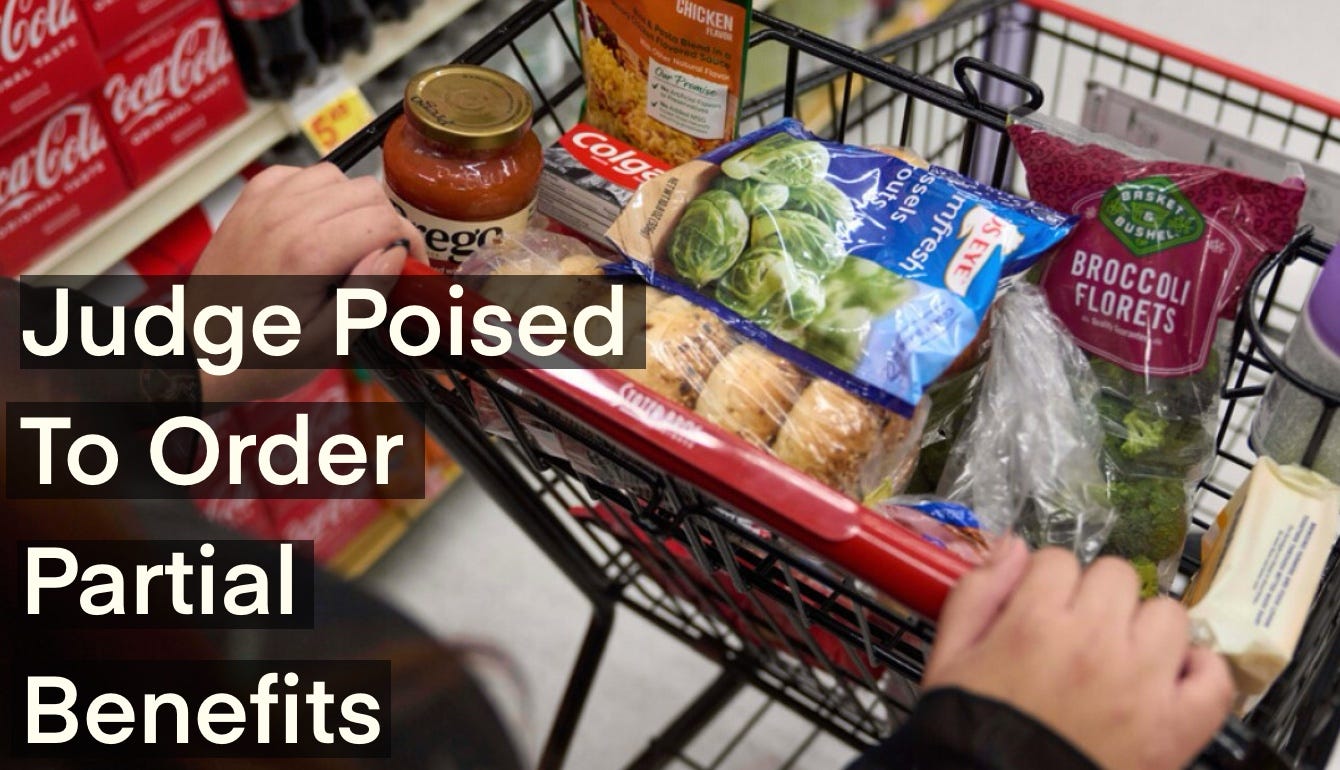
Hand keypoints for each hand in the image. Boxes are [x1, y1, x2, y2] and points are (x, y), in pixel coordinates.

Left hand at [188, 164, 426, 403]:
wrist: (200, 352)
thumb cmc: (260, 355)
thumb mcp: (326, 343)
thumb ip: (366, 295)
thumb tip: (395, 253)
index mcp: (308, 252)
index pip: (385, 220)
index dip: (409, 243)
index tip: (411, 266)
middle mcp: (284, 217)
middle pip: (366, 192)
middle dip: (386, 223)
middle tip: (383, 258)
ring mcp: (263, 203)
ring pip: (336, 176)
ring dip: (353, 205)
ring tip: (349, 241)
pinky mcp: (250, 201)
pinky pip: (300, 174)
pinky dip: (318, 193)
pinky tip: (316, 224)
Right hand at [924, 540, 1233, 769]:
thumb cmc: (974, 729)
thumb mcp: (950, 657)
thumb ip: (977, 593)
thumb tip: (1013, 547)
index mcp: (1035, 624)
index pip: (1057, 560)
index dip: (1046, 581)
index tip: (1041, 604)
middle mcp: (1094, 643)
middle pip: (1116, 575)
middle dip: (1095, 596)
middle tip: (1080, 630)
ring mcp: (1142, 684)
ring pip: (1168, 613)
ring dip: (1145, 628)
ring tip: (1123, 657)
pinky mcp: (1175, 728)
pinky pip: (1213, 676)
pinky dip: (1198, 672)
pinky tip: (1168, 680)